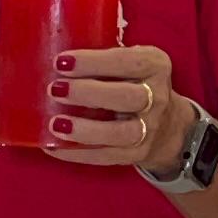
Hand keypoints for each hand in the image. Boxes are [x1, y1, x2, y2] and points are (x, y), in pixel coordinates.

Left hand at [43, 43, 180, 170]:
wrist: (166, 123)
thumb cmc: (132, 83)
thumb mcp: (127, 63)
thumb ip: (100, 61)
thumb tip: (52, 65)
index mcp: (154, 66)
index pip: (129, 61)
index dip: (94, 62)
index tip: (61, 62)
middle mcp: (157, 97)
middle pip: (127, 97)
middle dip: (88, 93)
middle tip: (55, 89)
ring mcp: (150, 128)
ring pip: (121, 133)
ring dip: (85, 129)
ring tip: (55, 124)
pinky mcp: (138, 153)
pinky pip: (107, 156)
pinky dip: (77, 153)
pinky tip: (53, 146)